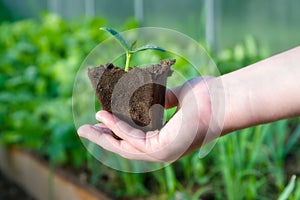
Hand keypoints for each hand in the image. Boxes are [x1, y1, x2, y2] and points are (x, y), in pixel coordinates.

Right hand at [78, 76, 219, 161]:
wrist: (228, 100)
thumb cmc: (209, 97)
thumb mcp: (179, 96)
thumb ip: (161, 100)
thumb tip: (146, 97)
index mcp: (168, 138)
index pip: (136, 138)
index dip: (116, 131)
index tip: (101, 120)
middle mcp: (165, 149)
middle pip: (126, 147)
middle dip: (104, 139)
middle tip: (84, 130)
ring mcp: (165, 151)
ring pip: (125, 148)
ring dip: (104, 136)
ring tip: (85, 128)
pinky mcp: (165, 148)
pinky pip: (133, 139)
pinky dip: (116, 128)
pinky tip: (102, 118)